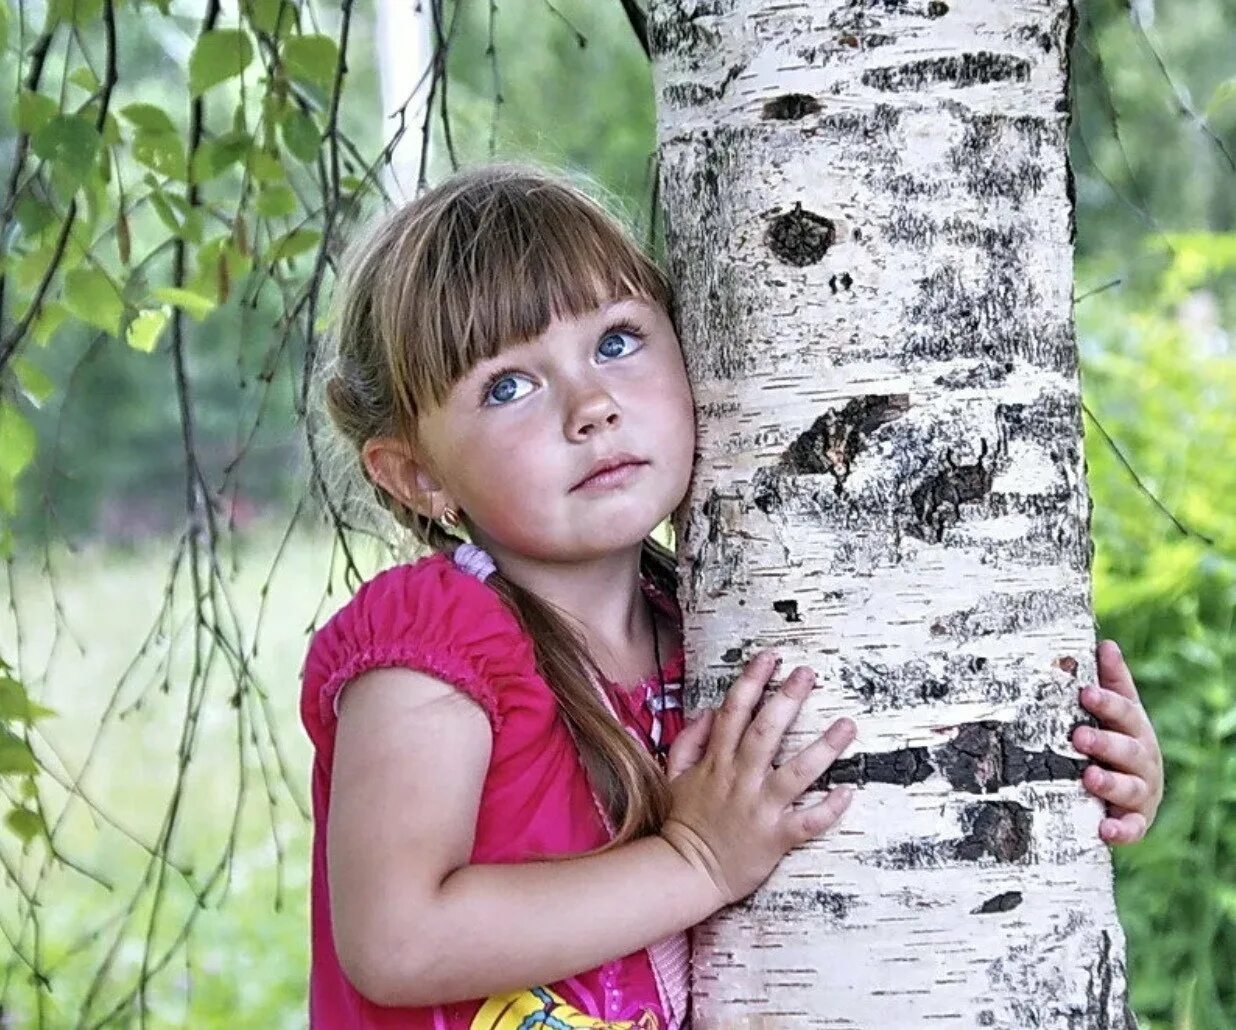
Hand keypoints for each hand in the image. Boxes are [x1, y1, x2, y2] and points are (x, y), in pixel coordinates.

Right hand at [659, 651, 856, 906]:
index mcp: (717, 762)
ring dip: (823, 748)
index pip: (734, 712)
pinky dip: (829, 809)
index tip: (770, 657)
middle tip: (808, 674)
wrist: (685, 872)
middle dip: (787, 699)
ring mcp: (760, 808)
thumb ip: (689, 741)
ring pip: (795, 773)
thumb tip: (710, 712)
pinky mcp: (775, 837)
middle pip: (766, 732)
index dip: (752, 681)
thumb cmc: (683, 823)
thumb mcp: (674, 775)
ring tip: (847, 725)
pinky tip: (849, 792)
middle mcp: (740, 779)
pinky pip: (807, 822)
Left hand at [1072, 639, 1163, 845]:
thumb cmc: (1116, 740)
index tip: (1085, 691)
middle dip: (1104, 742)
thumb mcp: (1115, 712)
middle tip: (1078, 735)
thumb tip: (1105, 643)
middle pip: (1127, 749)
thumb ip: (1111, 681)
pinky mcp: (1135, 821)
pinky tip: (1104, 830)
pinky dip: (1121, 831)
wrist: (1130, 791)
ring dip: (1109, 782)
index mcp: (1135, 728)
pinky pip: (1132, 829)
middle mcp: (1142, 759)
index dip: (1106, 702)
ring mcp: (1142, 791)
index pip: (1124, 711)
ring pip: (1130, 787)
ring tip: (1089, 777)